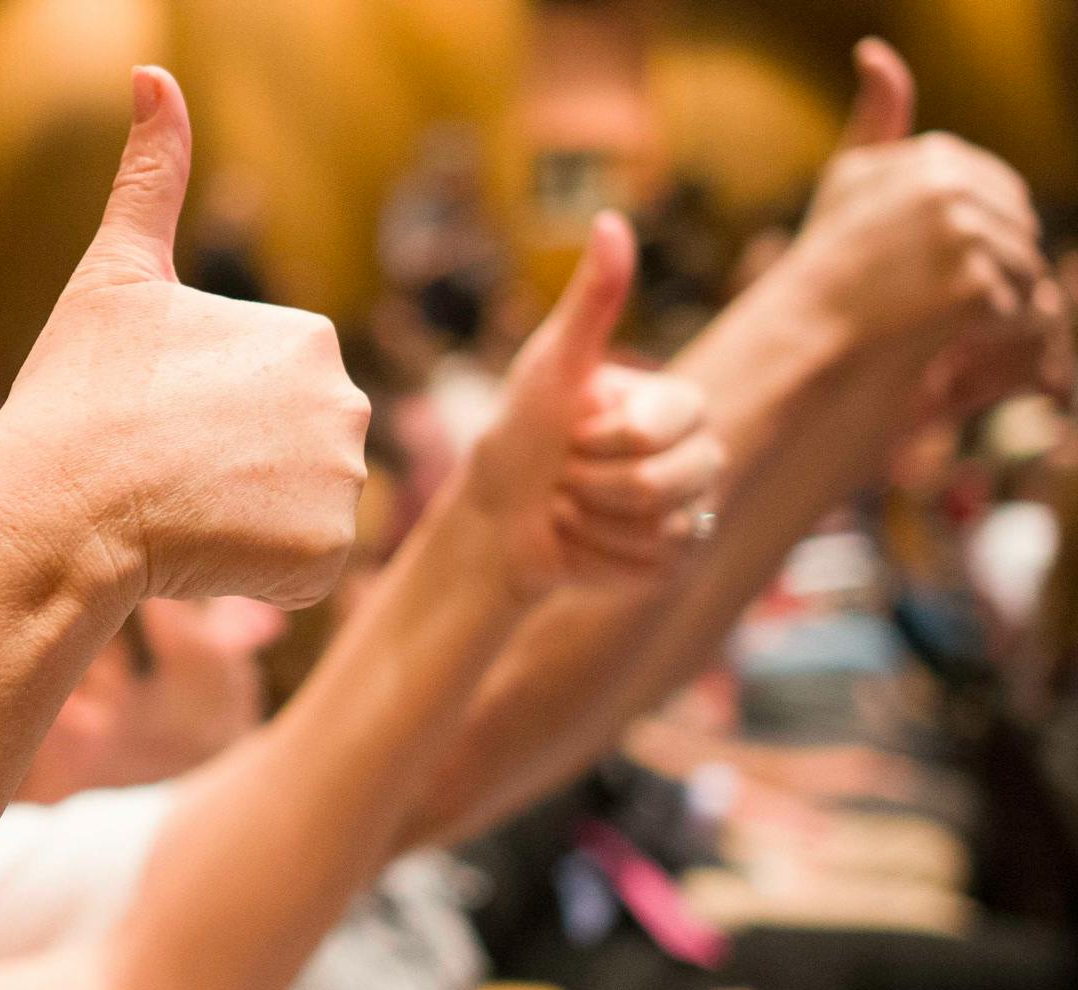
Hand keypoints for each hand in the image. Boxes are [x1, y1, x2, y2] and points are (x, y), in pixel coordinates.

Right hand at [0, 67, 365, 608]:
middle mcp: (347, 402)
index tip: (156, 422)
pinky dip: (257, 572)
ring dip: (247, 522)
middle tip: (167, 473)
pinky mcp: (326, 553)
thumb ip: (151, 178)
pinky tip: (205, 552)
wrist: (56, 508)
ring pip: (298, 511)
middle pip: (292, 453)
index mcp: (307, 335)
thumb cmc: (76, 395)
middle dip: (237, 471)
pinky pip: (301, 569)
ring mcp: (343, 482)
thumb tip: (153, 72)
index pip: (269, 395)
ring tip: (183, 511)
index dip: (205, 418)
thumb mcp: (114, 274)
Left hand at [461, 212, 724, 594]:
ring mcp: (691, 510)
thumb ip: (592, 301)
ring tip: (571, 504)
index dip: (603, 439)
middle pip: (668, 481)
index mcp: (676, 405)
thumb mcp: (551, 366)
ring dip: (592, 520)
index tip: (573, 433)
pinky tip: (581, 540)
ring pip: (661, 526)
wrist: (495, 519)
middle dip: (593, 483)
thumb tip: (611, 219)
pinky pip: (653, 565)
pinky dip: (599, 556)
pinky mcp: (674, 561)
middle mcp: (697, 454)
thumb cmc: (519, 434)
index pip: (664, 426)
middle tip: (567, 473)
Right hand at [785, 39, 1056, 402]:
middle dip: (990, 273)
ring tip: (936, 327)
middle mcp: (947, 186)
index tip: (923, 273)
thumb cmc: (823, 269)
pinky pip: (1023, 312)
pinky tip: (948, 344)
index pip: (1000, 198)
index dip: (975, 242)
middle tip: (929, 307)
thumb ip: (877, 120)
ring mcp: (960, 233)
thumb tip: (875, 50)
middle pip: (1020, 233)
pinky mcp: (971, 284)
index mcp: (932, 159)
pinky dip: (995, 338)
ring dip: (994, 310)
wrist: (796, 340)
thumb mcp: (849, 182)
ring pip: (1026, 273)